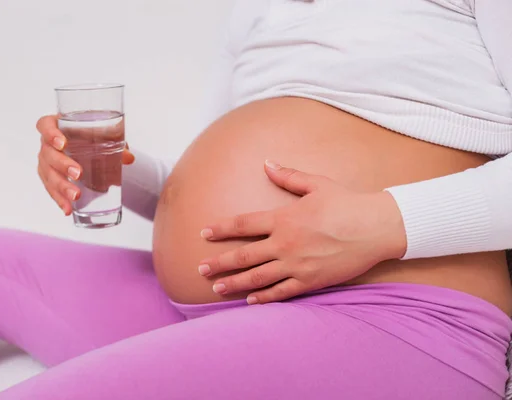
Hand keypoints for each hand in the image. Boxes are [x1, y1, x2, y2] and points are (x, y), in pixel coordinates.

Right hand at [36, 115, 133, 214]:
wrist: (91, 145)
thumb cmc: (93, 134)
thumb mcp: (106, 135)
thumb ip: (116, 143)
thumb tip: (128, 158)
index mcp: (57, 126)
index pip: (45, 125)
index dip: (50, 134)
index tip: (63, 144)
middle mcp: (47, 144)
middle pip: (48, 153)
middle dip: (62, 165)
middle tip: (78, 174)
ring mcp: (46, 161)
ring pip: (48, 174)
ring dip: (61, 187)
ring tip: (75, 196)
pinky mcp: (49, 178)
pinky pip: (51, 189)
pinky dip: (60, 200)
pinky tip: (68, 209)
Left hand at [198, 160, 406, 303]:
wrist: (376, 227)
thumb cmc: (347, 203)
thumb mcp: (316, 184)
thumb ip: (287, 176)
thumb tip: (266, 163)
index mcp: (284, 218)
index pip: (243, 224)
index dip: (221, 229)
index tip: (203, 234)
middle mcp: (285, 243)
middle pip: (243, 256)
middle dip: (219, 263)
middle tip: (200, 269)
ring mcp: (297, 264)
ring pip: (258, 278)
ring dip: (234, 284)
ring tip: (217, 289)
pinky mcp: (311, 280)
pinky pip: (282, 292)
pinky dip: (264, 298)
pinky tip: (250, 303)